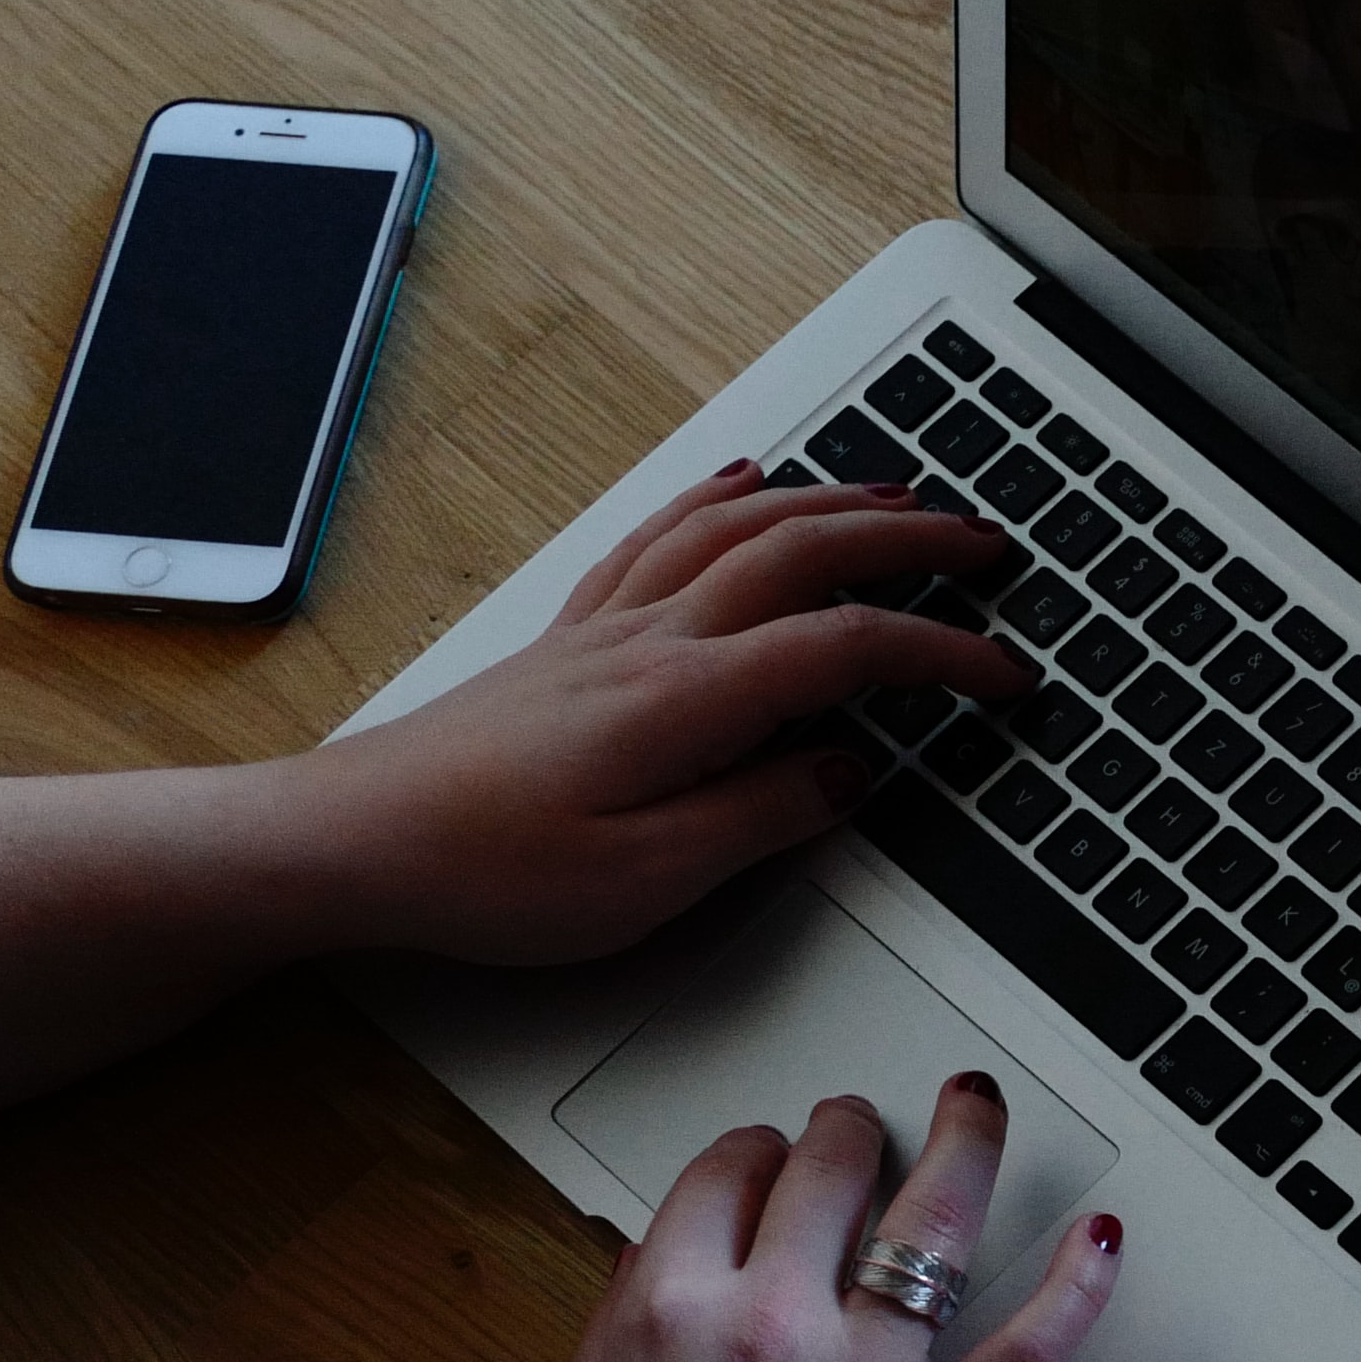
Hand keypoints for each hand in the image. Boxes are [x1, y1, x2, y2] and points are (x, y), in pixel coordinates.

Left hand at [285, 467, 1023, 967]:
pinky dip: (719, 497)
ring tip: (900, 495)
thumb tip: (845, 772)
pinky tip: (744, 480)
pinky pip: (660, 534)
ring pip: (737, 526)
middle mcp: (649, 640)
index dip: (943, 654)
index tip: (1006, 676)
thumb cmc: (484, 870)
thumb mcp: (645, 881)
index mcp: (684, 700)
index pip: (847, 650)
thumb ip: (759, 818)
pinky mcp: (572, 638)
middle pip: (802, 550)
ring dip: (831, 500)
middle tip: (986, 543)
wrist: (353, 840)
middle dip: (910, 537)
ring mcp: (607, 628)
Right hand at [550, 1078, 1117, 1361]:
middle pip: (828, 1167)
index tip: (772, 1152)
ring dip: (964, 1141)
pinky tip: (1101, 1236)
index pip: (725, 1170)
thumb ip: (627, 1316)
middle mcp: (767, 1320)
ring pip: (931, 1219)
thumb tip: (657, 1242)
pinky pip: (1025, 1347)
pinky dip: (1074, 1287)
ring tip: (977, 1105)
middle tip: (864, 1127)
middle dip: (849, 1129)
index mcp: (666, 1307)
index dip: (756, 1148)